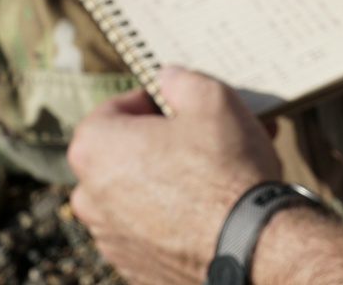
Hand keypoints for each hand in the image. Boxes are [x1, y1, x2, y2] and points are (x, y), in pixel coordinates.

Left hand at [68, 66, 342, 284]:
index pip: (113, 108)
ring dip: (172, 178)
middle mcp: (90, 197)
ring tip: (223, 169)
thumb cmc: (227, 169)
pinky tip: (218, 205)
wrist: (252, 242)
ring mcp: (112, 237)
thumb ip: (182, 80)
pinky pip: (154, 229)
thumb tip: (169, 76)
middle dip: (165, 142)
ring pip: (140, 193)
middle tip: (208, 135)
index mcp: (96, 148)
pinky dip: (178, 216)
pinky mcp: (138, 266)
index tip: (183, 105)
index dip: (153, 100)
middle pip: (126, 153)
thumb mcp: (213, 100)